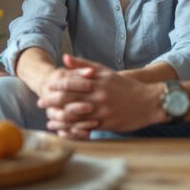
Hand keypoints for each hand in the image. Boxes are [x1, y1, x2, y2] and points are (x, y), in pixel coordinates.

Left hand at [41, 55, 169, 132]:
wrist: (149, 101)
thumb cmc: (125, 85)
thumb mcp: (105, 71)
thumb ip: (84, 64)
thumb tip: (65, 57)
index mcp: (96, 82)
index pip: (70, 83)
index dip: (55, 87)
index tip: (45, 88)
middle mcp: (97, 96)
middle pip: (69, 100)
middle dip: (52, 103)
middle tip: (40, 104)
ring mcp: (102, 111)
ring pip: (75, 117)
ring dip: (60, 119)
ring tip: (49, 120)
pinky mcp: (107, 124)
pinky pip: (86, 128)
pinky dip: (73, 130)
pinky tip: (64, 131)